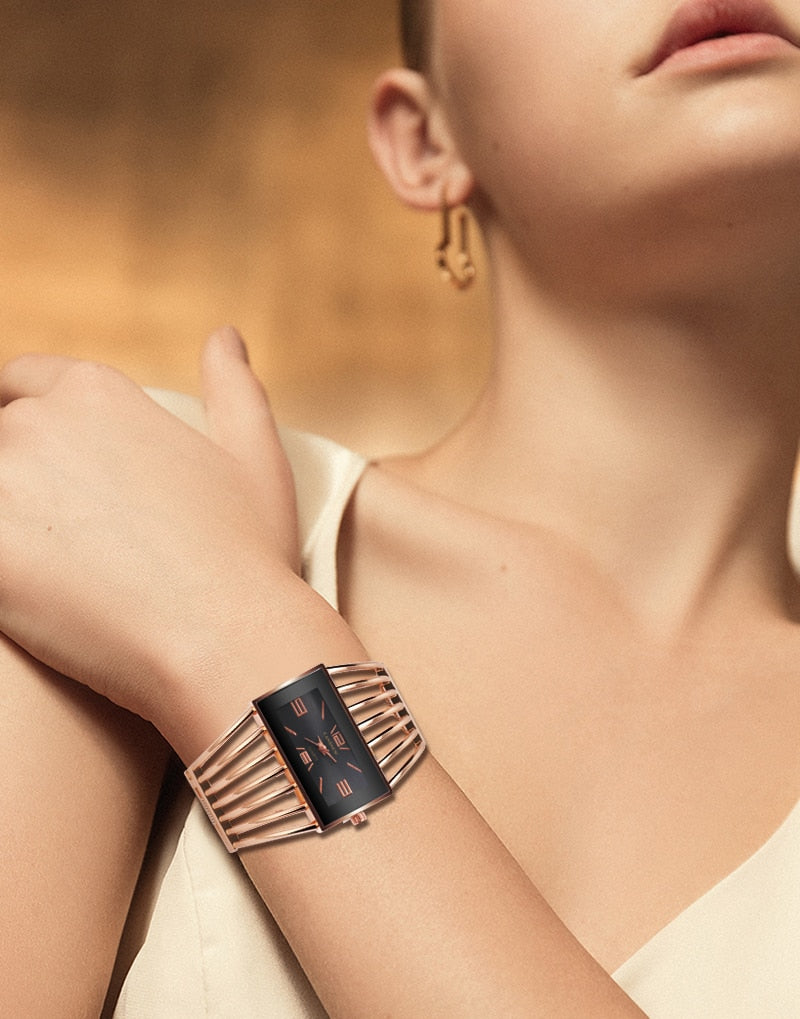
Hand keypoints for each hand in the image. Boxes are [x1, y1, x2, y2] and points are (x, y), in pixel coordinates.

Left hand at [0, 328, 301, 726]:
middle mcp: (39, 422)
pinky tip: (23, 589)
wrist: (227, 637)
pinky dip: (1, 569)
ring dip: (6, 520)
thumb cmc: (248, 556)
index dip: (18, 416)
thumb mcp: (255, 458)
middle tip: (46, 528)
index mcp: (98, 393)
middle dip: (13, 475)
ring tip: (39, 562)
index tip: (35, 463)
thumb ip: (234, 389)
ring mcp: (1, 484)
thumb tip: (225, 336)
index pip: (17, 382)